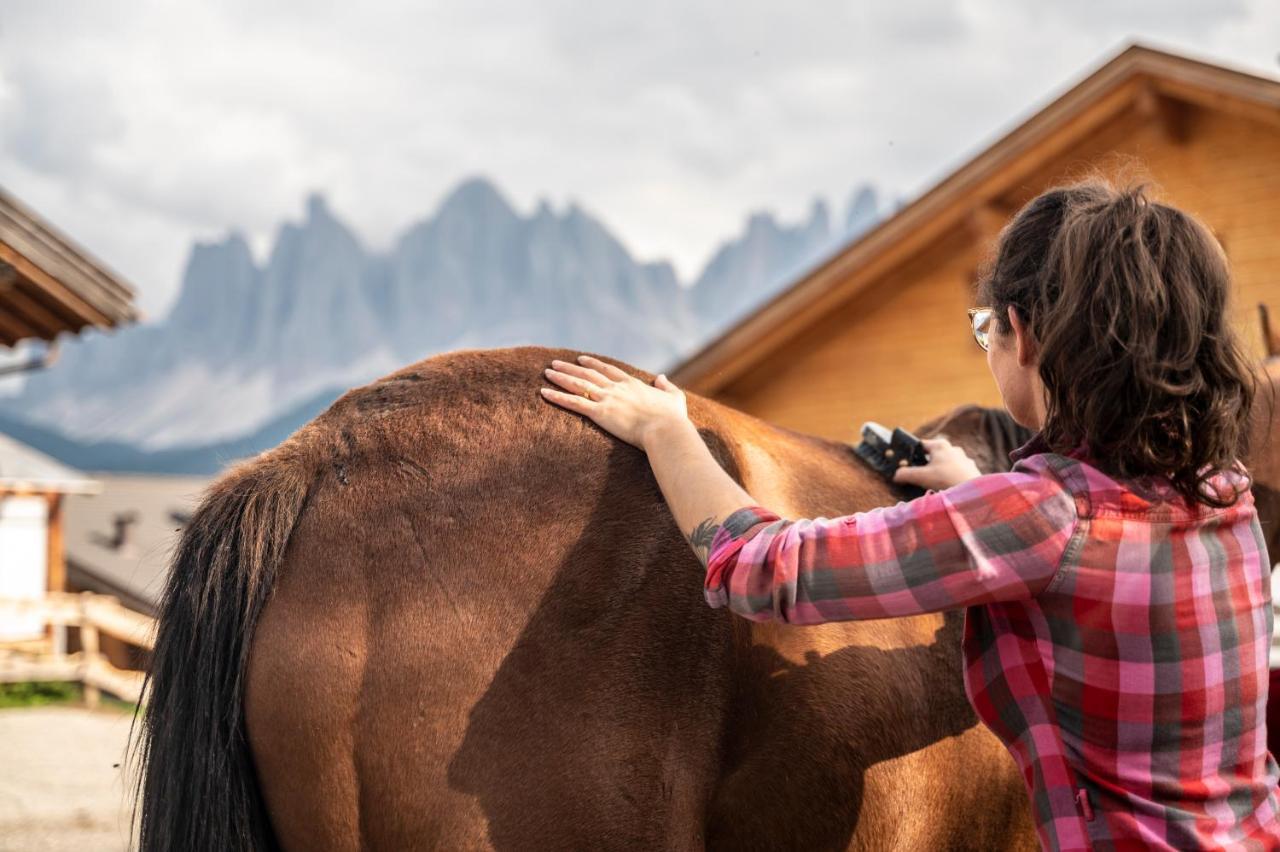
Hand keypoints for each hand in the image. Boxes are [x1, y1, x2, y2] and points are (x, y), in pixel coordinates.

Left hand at [541, 355, 689, 449]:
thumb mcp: (675, 398)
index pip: (608, 370)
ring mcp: (607, 398)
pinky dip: (557, 397)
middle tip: (555, 363)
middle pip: (588, 374)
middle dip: (570, 368)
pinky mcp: (600, 412)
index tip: (581, 360)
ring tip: (547, 372)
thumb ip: (667, 386)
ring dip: (560, 378)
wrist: (666, 430)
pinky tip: (544, 393)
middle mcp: (617, 388)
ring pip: (578, 384)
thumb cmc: (673, 419)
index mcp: (632, 384)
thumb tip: (661, 377)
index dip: (593, 364)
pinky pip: (574, 402)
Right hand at [892, 436, 981, 490]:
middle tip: (920, 476)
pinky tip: (947, 488)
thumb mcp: (921, 477)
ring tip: (935, 485)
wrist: (972, 493)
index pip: (921, 445)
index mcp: (940, 445)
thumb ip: (905, 474)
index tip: (906, 463)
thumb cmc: (947, 480)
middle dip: (926, 465)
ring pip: (946, 464)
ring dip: (939, 472)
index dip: (911, 454)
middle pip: (933, 455)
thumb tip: (896, 475)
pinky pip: (956, 472)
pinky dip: (950, 478)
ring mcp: (964, 459)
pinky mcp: (971, 470)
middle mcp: (953, 449)